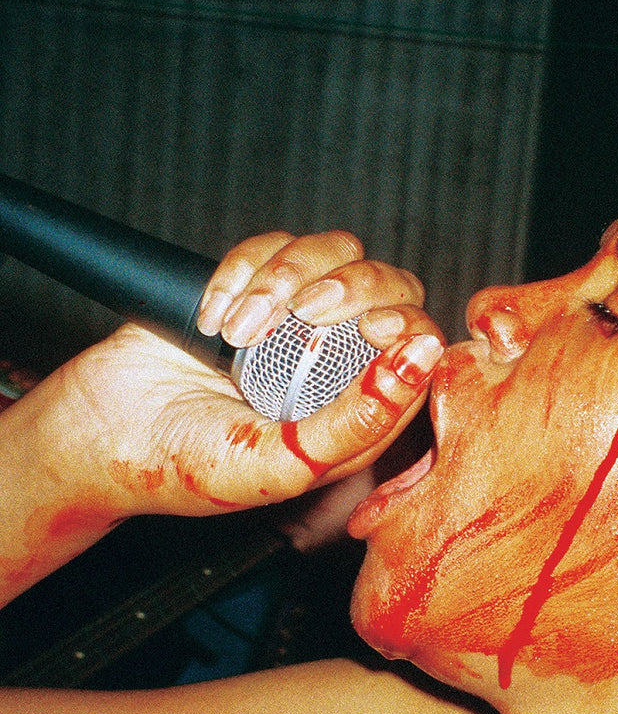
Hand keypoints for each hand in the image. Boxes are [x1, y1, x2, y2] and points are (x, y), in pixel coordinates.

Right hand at [30, 232, 444, 519]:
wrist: (101, 435)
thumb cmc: (192, 467)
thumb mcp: (282, 463)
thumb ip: (356, 424)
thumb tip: (419, 362)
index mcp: (360, 410)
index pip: (421, 349)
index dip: (410, 328)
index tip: (374, 331)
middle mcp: (338, 361)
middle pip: (390, 286)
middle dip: (351, 290)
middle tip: (305, 317)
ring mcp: (297, 318)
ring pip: (337, 253)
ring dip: (286, 279)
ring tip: (239, 331)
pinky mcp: (253, 286)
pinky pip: (274, 246)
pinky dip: (242, 270)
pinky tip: (211, 317)